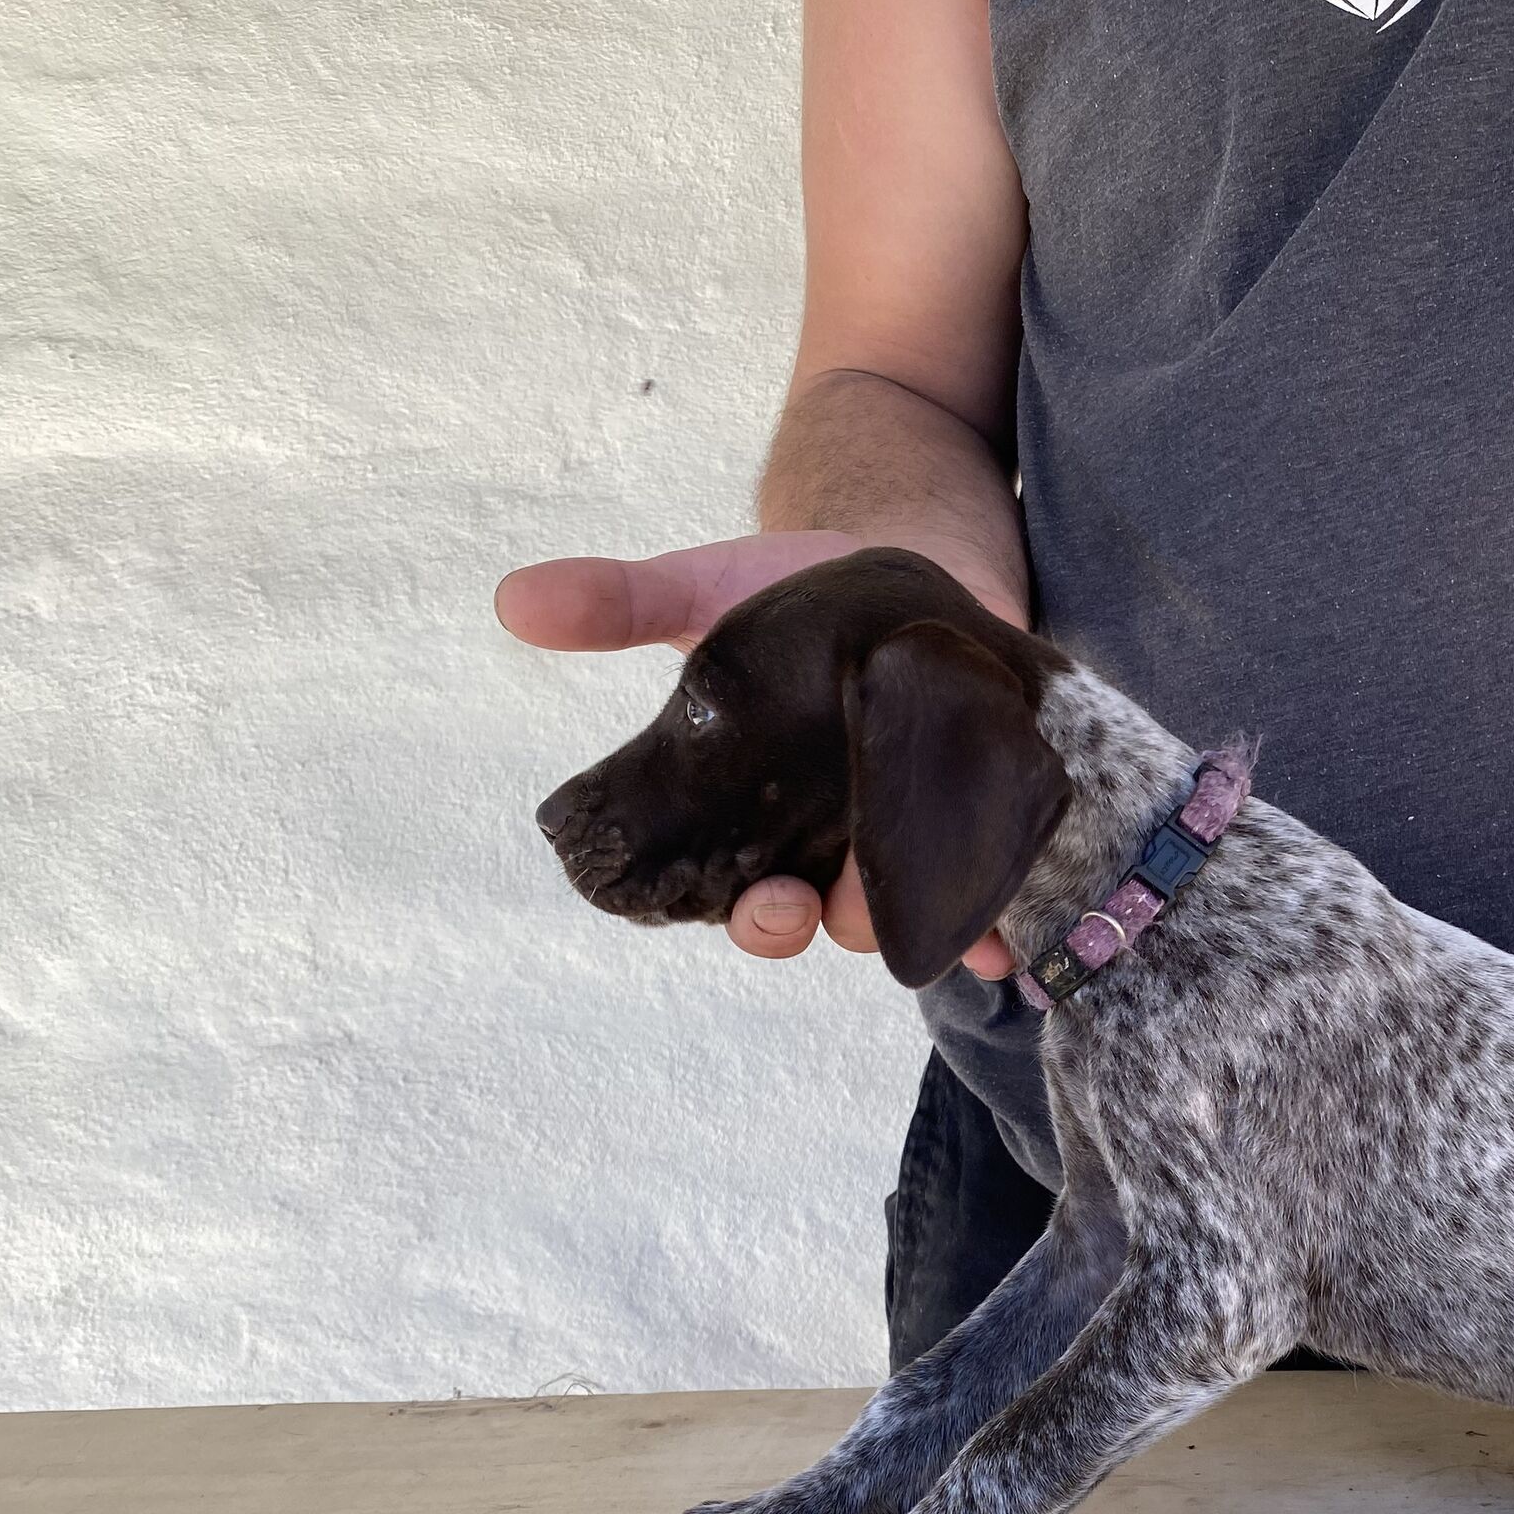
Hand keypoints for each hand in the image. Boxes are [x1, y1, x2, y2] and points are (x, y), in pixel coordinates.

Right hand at [497, 532, 1015, 975]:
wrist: (917, 567)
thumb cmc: (801, 595)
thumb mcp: (709, 591)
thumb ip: (623, 603)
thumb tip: (514, 600)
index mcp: (762, 821)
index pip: (738, 899)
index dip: (744, 917)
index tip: (747, 903)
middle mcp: (832, 847)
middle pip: (815, 923)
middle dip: (806, 926)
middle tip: (805, 904)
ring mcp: (907, 840)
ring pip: (898, 916)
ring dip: (897, 915)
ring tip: (902, 886)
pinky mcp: (980, 821)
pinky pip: (987, 895)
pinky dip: (992, 927)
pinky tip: (1000, 946)